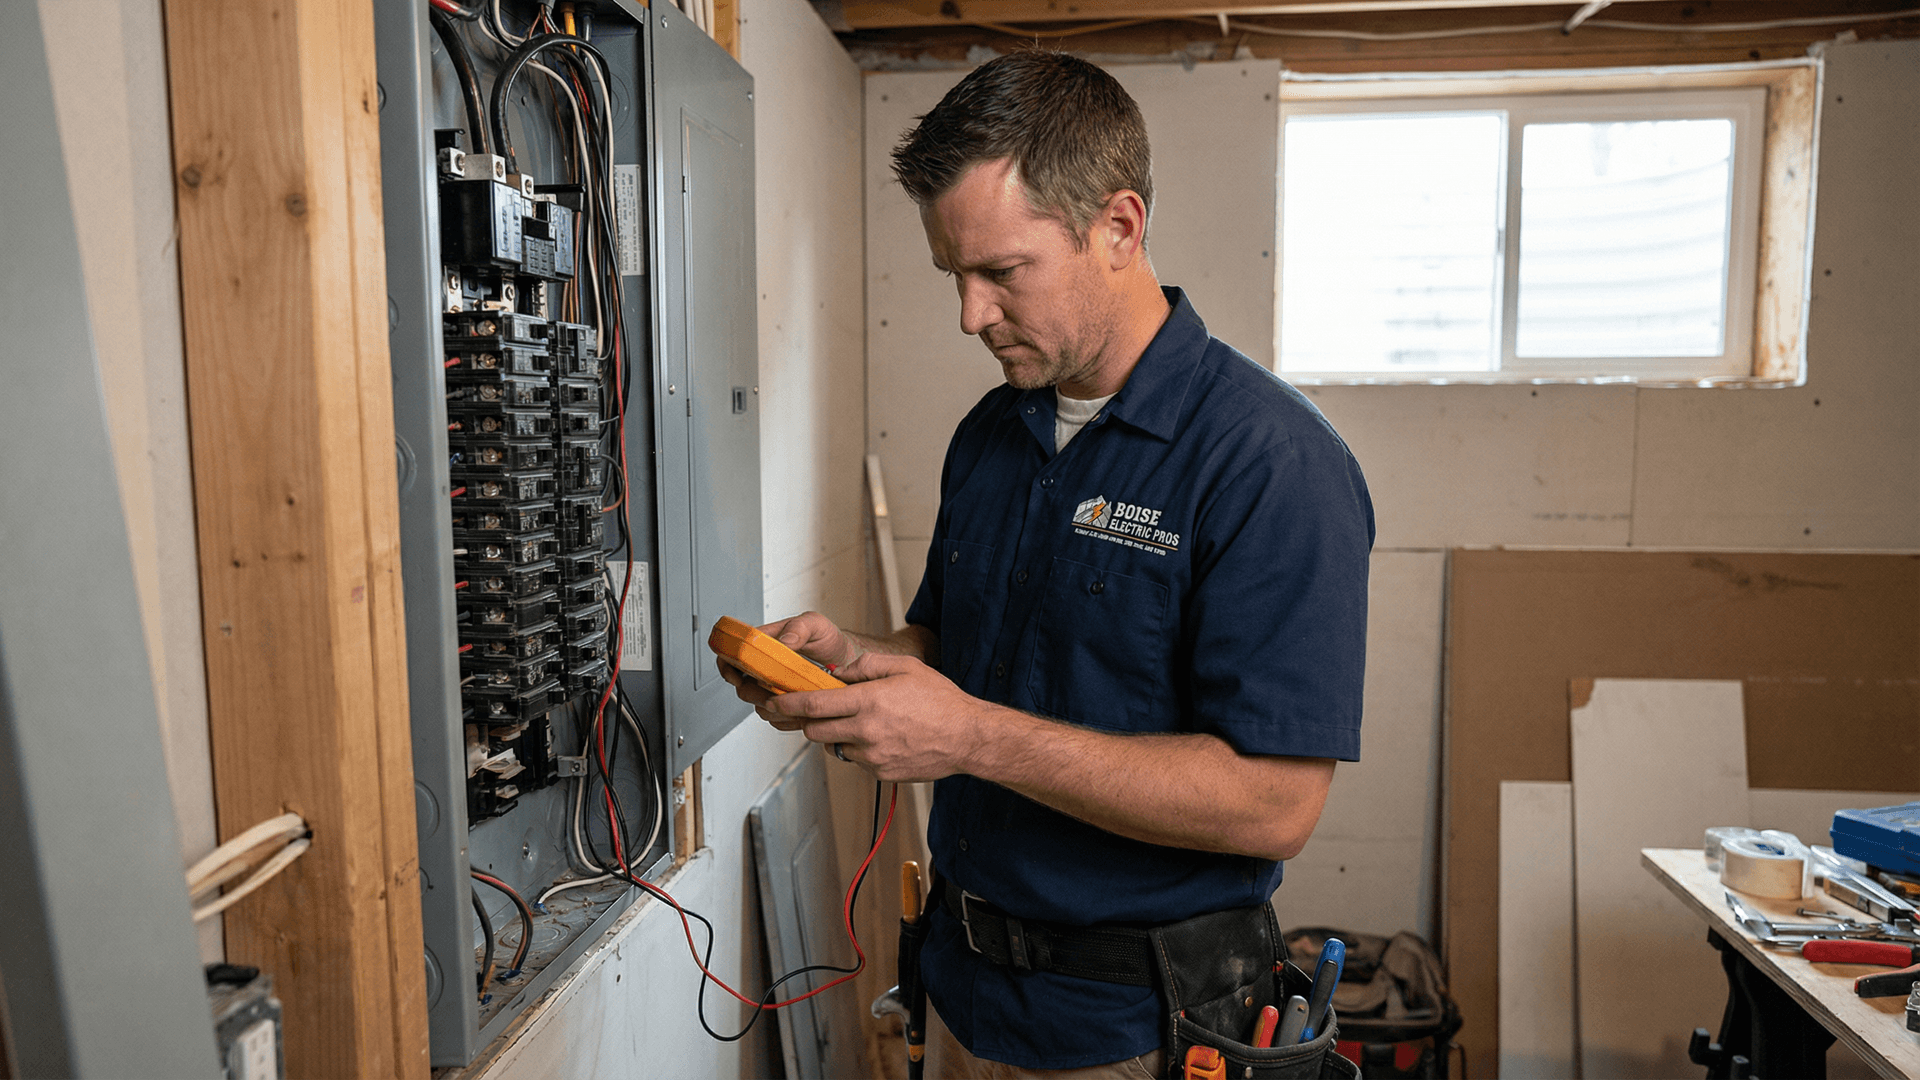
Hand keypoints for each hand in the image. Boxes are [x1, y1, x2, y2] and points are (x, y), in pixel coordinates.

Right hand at [713, 610, 862, 709]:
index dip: (728, 666)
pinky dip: (783, 718)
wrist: (846, 660)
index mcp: (765, 643)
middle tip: (770, 692)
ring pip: (757, 704)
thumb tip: (784, 640)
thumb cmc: (828, 640)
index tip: (737, 677)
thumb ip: (799, 628)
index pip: (733, 654)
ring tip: (789, 702)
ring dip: (770, 707)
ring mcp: (774, 686)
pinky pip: (774, 717)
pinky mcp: (785, 703)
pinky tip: (797, 712)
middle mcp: (765, 666)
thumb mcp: (816, 625)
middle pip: (742, 685)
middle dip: (752, 692)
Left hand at [759, 651, 987, 782]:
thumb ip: (865, 667)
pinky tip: (879, 737)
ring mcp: (873, 756)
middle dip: (808, 720)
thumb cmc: (940, 701)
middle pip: (814, 729)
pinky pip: (855, 760)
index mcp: (870, 701)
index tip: (773, 701)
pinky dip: (857, 748)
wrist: (967, 738)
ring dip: (835, 734)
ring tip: (859, 722)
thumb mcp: (904, 668)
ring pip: (834, 745)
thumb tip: (835, 673)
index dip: (787, 703)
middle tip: (812, 711)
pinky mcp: (880, 772)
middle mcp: (867, 730)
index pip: (814, 705)